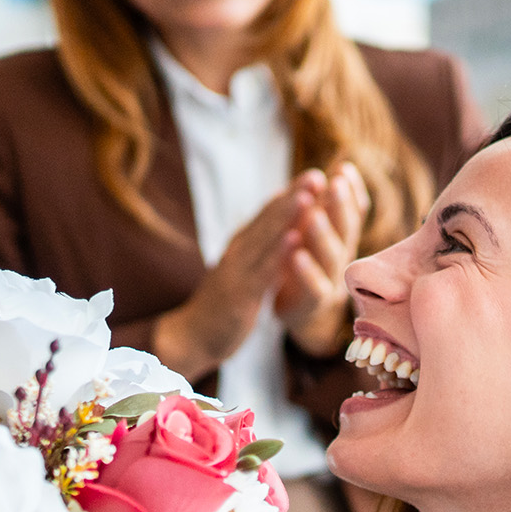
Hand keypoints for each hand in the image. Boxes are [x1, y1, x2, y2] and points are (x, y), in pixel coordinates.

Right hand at [155, 192, 302, 381]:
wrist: (194, 336)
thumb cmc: (224, 305)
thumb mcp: (244, 272)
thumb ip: (261, 251)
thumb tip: (284, 227)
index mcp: (242, 246)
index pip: (268, 215)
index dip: (290, 194)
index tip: (315, 175)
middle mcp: (238, 252)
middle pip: (267, 220)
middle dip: (293, 196)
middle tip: (316, 174)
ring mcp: (237, 272)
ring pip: (265, 239)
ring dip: (287, 216)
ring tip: (308, 195)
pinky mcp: (239, 294)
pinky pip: (262, 271)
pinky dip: (278, 253)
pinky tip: (295, 238)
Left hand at [277, 163, 369, 357]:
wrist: (295, 312)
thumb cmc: (305, 264)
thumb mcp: (316, 229)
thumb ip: (326, 202)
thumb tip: (342, 165)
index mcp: (341, 238)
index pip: (353, 211)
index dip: (352, 191)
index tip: (344, 168)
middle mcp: (342, 258)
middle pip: (346, 231)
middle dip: (341, 206)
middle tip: (335, 184)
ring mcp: (333, 282)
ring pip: (333, 257)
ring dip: (324, 235)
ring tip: (314, 215)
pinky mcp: (316, 304)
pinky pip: (315, 287)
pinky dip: (307, 270)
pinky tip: (296, 254)